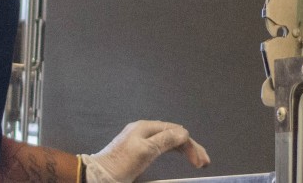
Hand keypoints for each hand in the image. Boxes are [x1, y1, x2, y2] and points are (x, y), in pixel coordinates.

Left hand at [81, 120, 210, 182]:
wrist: (98, 175)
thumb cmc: (121, 164)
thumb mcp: (145, 151)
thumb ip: (165, 140)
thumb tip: (184, 133)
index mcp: (146, 127)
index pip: (176, 131)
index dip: (191, 145)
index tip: (201, 162)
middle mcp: (144, 130)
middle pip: (173, 134)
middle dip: (190, 147)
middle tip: (203, 163)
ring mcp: (139, 138)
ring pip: (168, 140)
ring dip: (183, 149)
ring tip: (196, 160)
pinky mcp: (136, 148)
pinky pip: (160, 145)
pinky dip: (172, 149)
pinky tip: (177, 154)